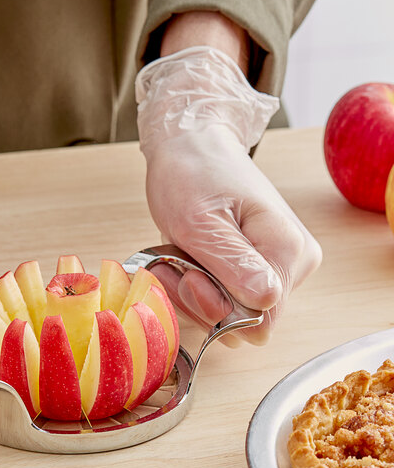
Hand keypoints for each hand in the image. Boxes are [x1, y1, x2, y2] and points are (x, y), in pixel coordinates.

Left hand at [136, 47, 321, 343]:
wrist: (191, 145)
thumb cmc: (191, 175)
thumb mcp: (199, 222)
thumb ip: (231, 264)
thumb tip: (265, 303)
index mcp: (289, 251)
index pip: (261, 321)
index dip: (216, 309)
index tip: (187, 274)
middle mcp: (293, 263)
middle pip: (244, 320)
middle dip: (199, 299)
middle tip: (173, 262)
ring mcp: (276, 266)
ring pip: (229, 312)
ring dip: (190, 291)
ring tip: (173, 255)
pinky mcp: (256, 266)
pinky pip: (223, 297)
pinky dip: (193, 284)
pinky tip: (179, 258)